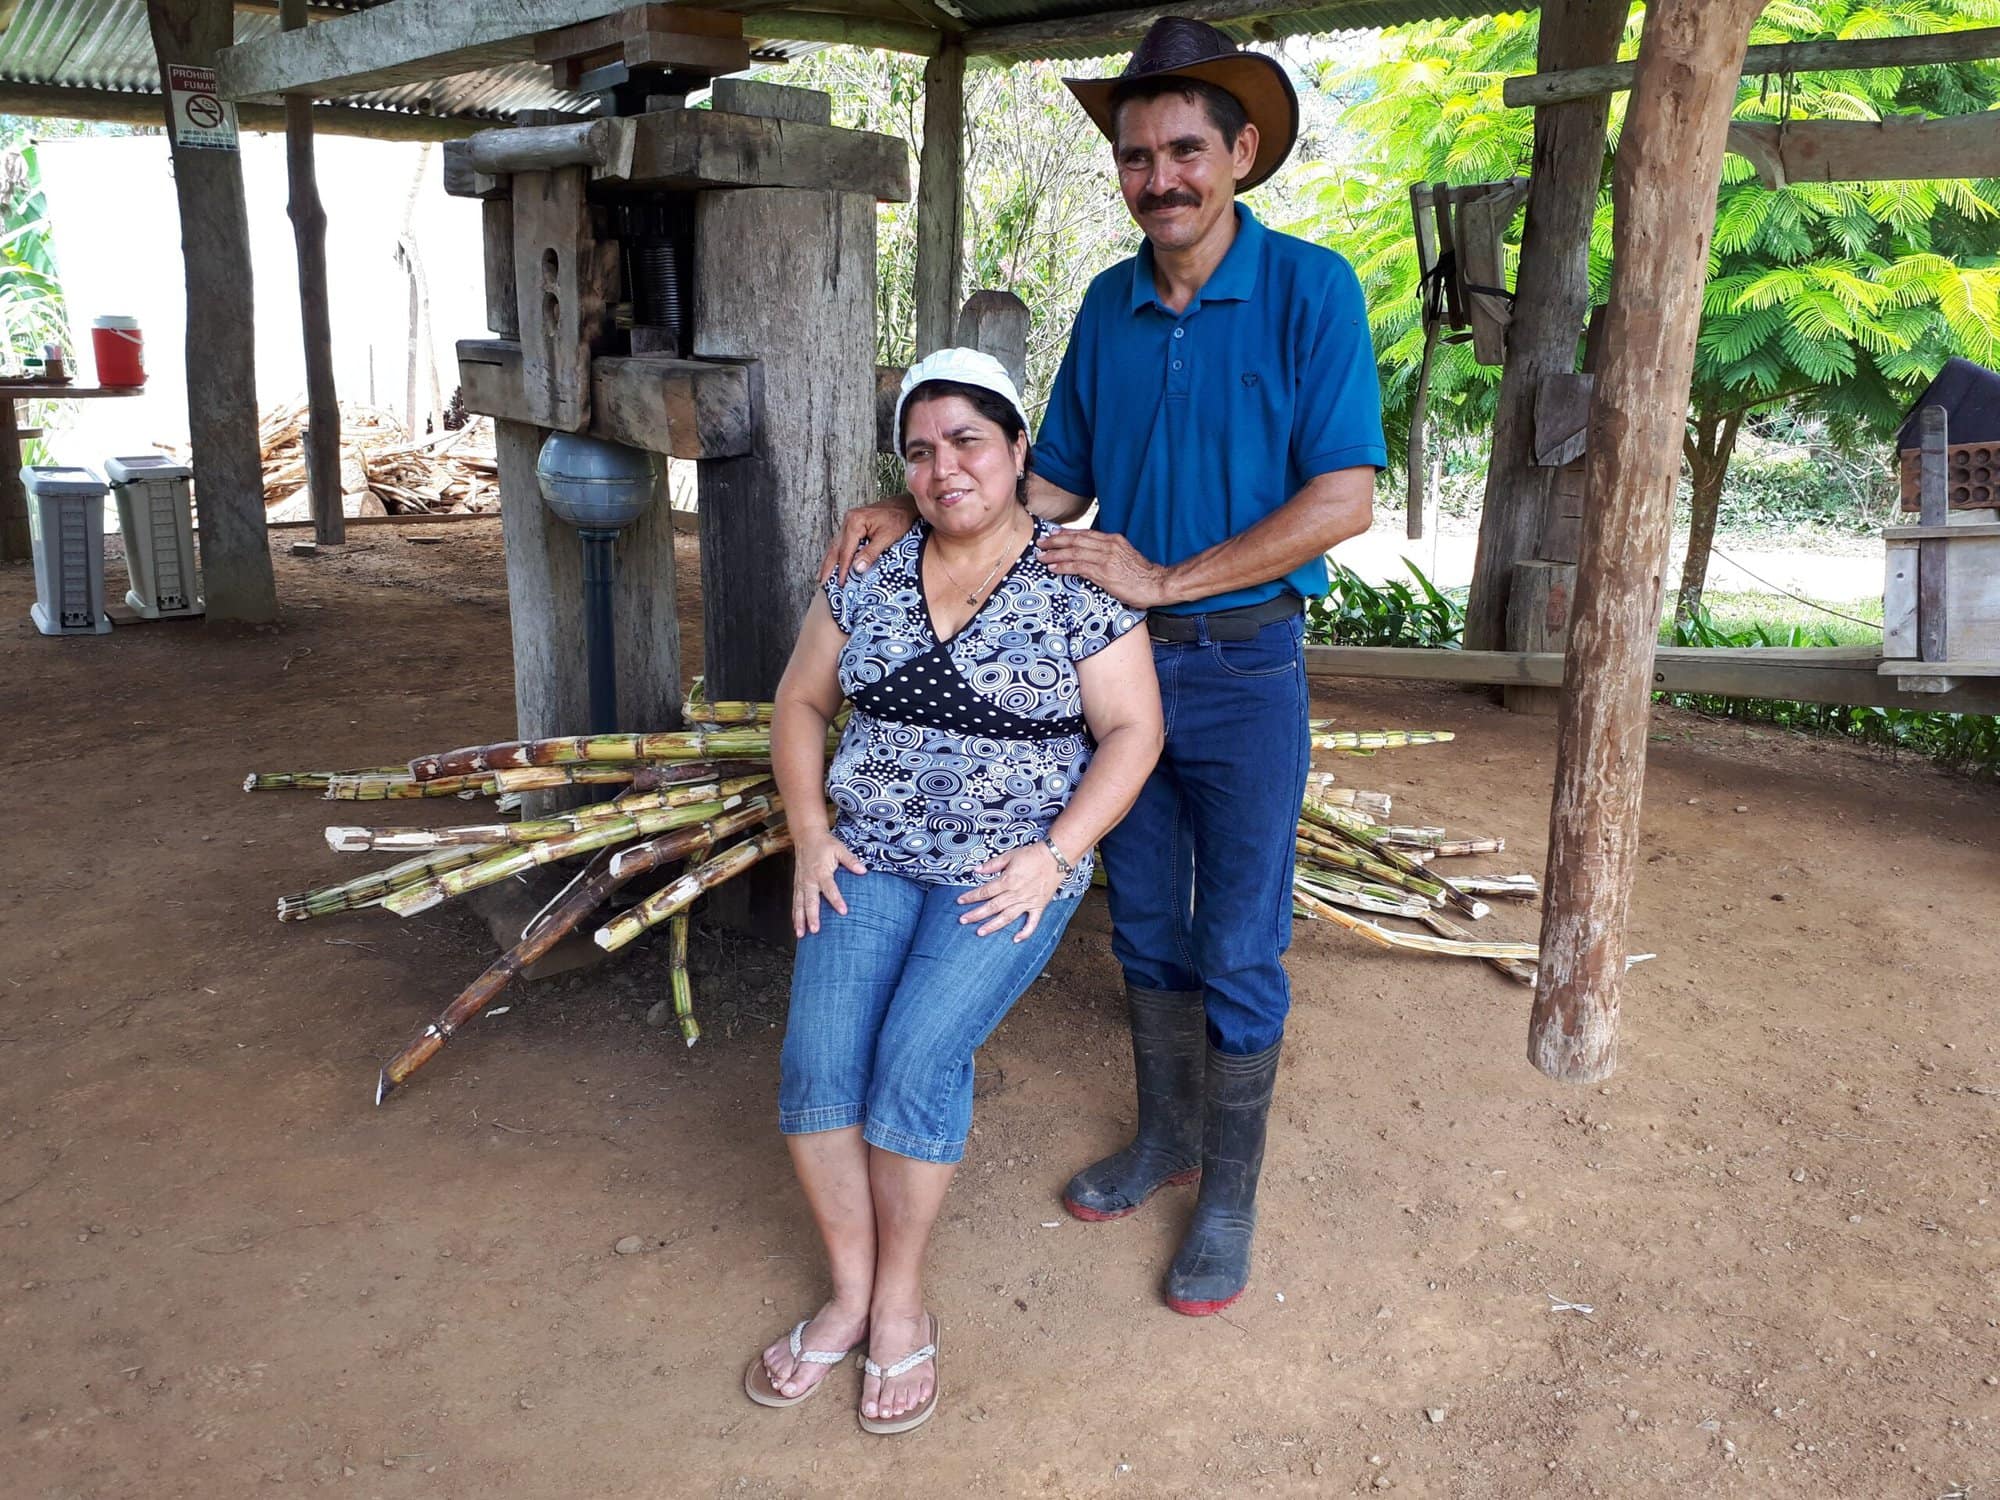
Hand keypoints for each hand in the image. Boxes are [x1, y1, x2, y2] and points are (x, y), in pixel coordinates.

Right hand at [793, 831, 866, 936]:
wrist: (806, 836)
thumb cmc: (825, 844)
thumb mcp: (840, 849)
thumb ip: (851, 861)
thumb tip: (863, 870)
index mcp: (821, 871)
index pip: (830, 888)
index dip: (836, 900)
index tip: (843, 911)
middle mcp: (809, 880)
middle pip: (810, 901)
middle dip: (812, 916)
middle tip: (815, 930)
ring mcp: (801, 883)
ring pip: (799, 904)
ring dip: (799, 920)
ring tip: (800, 935)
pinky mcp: (797, 885)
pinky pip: (795, 902)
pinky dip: (795, 915)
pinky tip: (796, 927)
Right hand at [818, 496, 920, 584]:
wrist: (904, 505)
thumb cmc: (899, 519)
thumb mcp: (887, 537)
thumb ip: (871, 553)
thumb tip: (856, 569)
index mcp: (855, 522)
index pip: (846, 551)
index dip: (842, 569)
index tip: (841, 583)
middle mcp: (848, 520)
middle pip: (835, 548)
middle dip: (828, 567)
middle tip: (822, 583)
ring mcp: (848, 521)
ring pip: (835, 545)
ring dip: (829, 561)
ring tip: (822, 576)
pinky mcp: (852, 524)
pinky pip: (841, 541)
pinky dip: (836, 554)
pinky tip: (832, 562)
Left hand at [956, 842, 1062, 940]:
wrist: (1056, 857)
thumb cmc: (1033, 855)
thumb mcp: (1010, 855)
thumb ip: (992, 865)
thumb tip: (976, 870)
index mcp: (1008, 881)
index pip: (985, 891)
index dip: (971, 896)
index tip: (960, 901)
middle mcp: (1016, 893)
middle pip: (992, 906)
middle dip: (976, 914)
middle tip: (963, 920)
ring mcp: (1028, 901)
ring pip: (1007, 917)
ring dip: (993, 925)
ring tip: (980, 932)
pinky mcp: (1039, 906)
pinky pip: (1032, 922)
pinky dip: (1025, 932)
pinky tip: (1016, 939)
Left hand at [1035, 529, 1176, 608]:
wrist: (1156, 584)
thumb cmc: (1141, 575)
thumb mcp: (1125, 556)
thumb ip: (1109, 553)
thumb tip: (1091, 556)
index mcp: (1114, 540)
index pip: (1085, 534)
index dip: (1067, 534)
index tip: (1053, 534)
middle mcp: (1108, 546)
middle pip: (1076, 540)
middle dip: (1056, 541)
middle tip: (1041, 543)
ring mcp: (1106, 559)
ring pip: (1074, 552)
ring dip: (1055, 554)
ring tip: (1041, 556)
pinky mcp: (1104, 573)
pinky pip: (1078, 567)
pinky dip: (1063, 567)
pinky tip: (1053, 568)